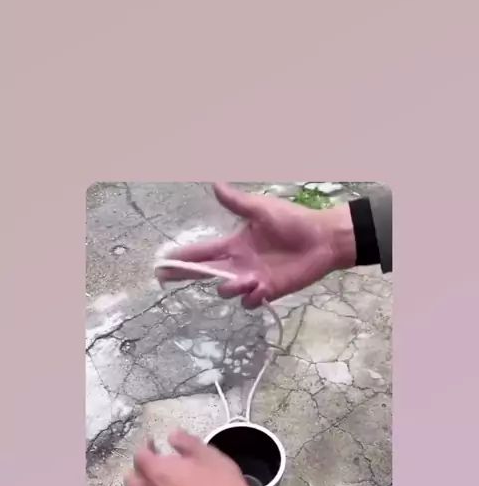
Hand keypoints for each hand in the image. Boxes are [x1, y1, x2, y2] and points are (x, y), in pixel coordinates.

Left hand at [124, 430, 302, 485]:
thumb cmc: (222, 485)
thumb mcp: (209, 455)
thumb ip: (186, 442)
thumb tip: (172, 436)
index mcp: (159, 472)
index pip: (140, 457)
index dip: (146, 448)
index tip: (155, 443)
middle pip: (131, 481)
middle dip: (139, 469)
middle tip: (156, 463)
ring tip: (163, 483)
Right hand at [156, 183, 356, 308]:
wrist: (322, 240)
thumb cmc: (294, 221)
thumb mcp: (262, 209)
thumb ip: (238, 202)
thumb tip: (215, 184)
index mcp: (235, 244)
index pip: (202, 252)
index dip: (183, 257)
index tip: (163, 262)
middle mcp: (239, 264)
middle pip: (205, 274)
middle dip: (185, 275)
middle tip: (166, 279)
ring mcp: (252, 279)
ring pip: (227, 290)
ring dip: (231, 287)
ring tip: (247, 279)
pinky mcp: (268, 291)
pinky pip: (250, 301)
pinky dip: (251, 297)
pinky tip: (260, 288)